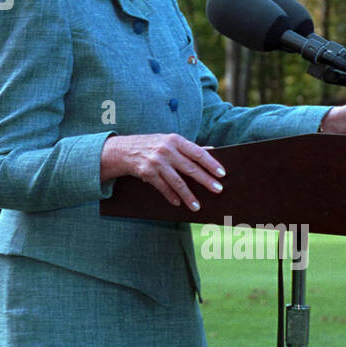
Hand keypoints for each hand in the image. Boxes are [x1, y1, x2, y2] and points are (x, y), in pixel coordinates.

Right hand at [101, 133, 225, 210]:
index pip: (197, 153)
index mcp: (175, 140)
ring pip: (177, 182)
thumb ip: (189, 147)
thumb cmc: (152, 145)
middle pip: (190, 168)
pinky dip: (171, 196)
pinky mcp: (147, 172)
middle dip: (205, 180)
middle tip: (218, 190)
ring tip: (197, 206)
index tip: (222, 174)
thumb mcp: (169, 141)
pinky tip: (178, 203)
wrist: (123, 150)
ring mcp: (156, 162)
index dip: (211, 163)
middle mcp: (166, 150)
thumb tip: (211, 150)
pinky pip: (163, 188)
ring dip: (188, 196)